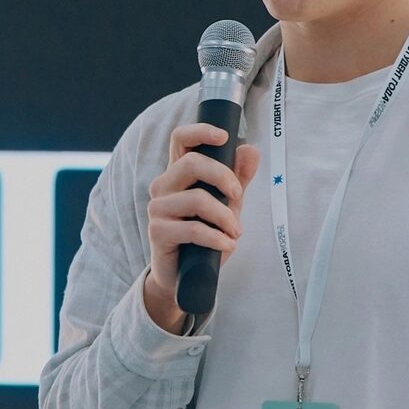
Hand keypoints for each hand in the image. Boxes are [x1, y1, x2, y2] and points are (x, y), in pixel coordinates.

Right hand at [143, 123, 261, 332]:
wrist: (184, 276)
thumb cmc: (204, 235)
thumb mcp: (227, 204)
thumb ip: (238, 178)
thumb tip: (250, 150)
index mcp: (178, 173)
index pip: (180, 139)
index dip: (200, 132)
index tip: (224, 137)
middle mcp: (163, 186)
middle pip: (191, 163)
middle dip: (223, 177)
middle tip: (239, 197)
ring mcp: (157, 208)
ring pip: (196, 199)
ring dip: (225, 217)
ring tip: (236, 232)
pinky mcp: (157, 232)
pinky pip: (194, 229)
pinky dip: (217, 238)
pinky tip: (227, 246)